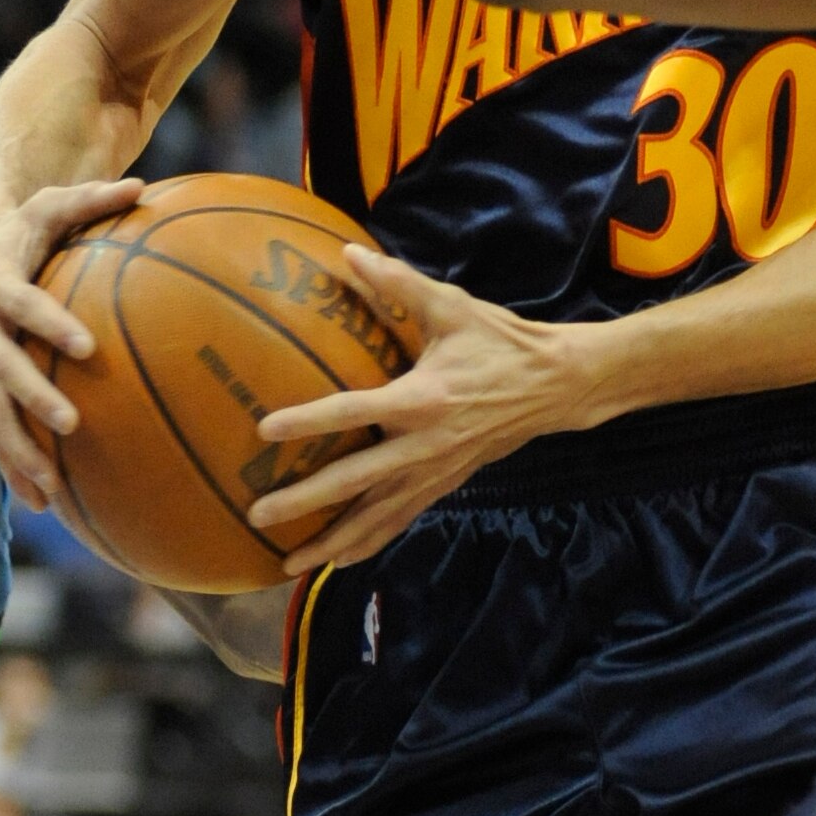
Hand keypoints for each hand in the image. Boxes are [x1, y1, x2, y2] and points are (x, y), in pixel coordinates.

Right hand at [0, 177, 143, 507]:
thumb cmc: (28, 225)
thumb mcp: (54, 201)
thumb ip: (93, 197)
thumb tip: (144, 186)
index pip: (17, 301)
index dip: (45, 322)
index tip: (85, 346)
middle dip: (29, 399)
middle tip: (71, 425)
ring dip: (16, 450)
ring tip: (51, 488)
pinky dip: (13, 468)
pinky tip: (43, 504)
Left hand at [244, 250, 607, 571]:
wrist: (556, 386)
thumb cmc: (501, 342)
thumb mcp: (452, 306)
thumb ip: (396, 283)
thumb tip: (347, 252)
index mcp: (424, 398)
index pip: (354, 412)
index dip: (309, 421)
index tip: (265, 431)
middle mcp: (427, 444)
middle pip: (356, 481)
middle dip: (306, 501)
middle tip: (259, 514)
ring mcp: (437, 470)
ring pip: (378, 515)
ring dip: (334, 540)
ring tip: (290, 562)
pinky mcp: (447, 483)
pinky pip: (401, 518)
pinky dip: (370, 541)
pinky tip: (340, 559)